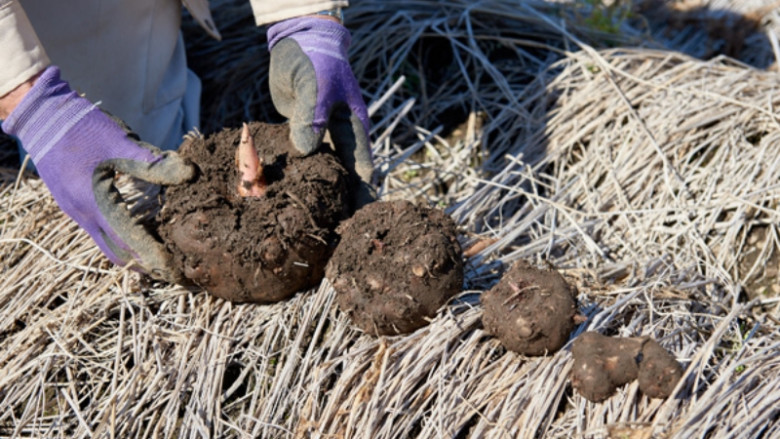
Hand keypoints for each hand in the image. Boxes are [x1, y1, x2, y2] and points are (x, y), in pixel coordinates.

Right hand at [1, 66, 193, 280]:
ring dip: (135, 256)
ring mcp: (76, 212)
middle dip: (148, 267)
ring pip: (108, 246)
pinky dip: (123, 241)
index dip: (156, 259)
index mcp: (96, 203)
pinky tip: (141, 235)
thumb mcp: (120, 143)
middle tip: (175, 273)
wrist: (42, 116)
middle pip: (119, 255)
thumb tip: (190, 173)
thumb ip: (154, 162)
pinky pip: (101, 233)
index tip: (178, 270)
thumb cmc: (82, 128)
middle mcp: (84, 215)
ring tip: (163, 260)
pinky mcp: (75, 205)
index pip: (131, 243)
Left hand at [267, 17, 375, 207]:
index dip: (362, 198)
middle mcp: (341, 138)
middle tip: (335, 237)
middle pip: (346, 180)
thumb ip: (310, 118)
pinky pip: (302, 162)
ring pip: (324, 174)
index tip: (359, 225)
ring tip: (315, 225)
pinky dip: (299, 178)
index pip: (363, 171)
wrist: (299, 41)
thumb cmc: (315, 60)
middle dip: (343, 206)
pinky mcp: (301, 135)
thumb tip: (305, 153)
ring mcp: (321, 137)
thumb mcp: (315, 85)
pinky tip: (291, 197)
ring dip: (320, 196)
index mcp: (354, 129)